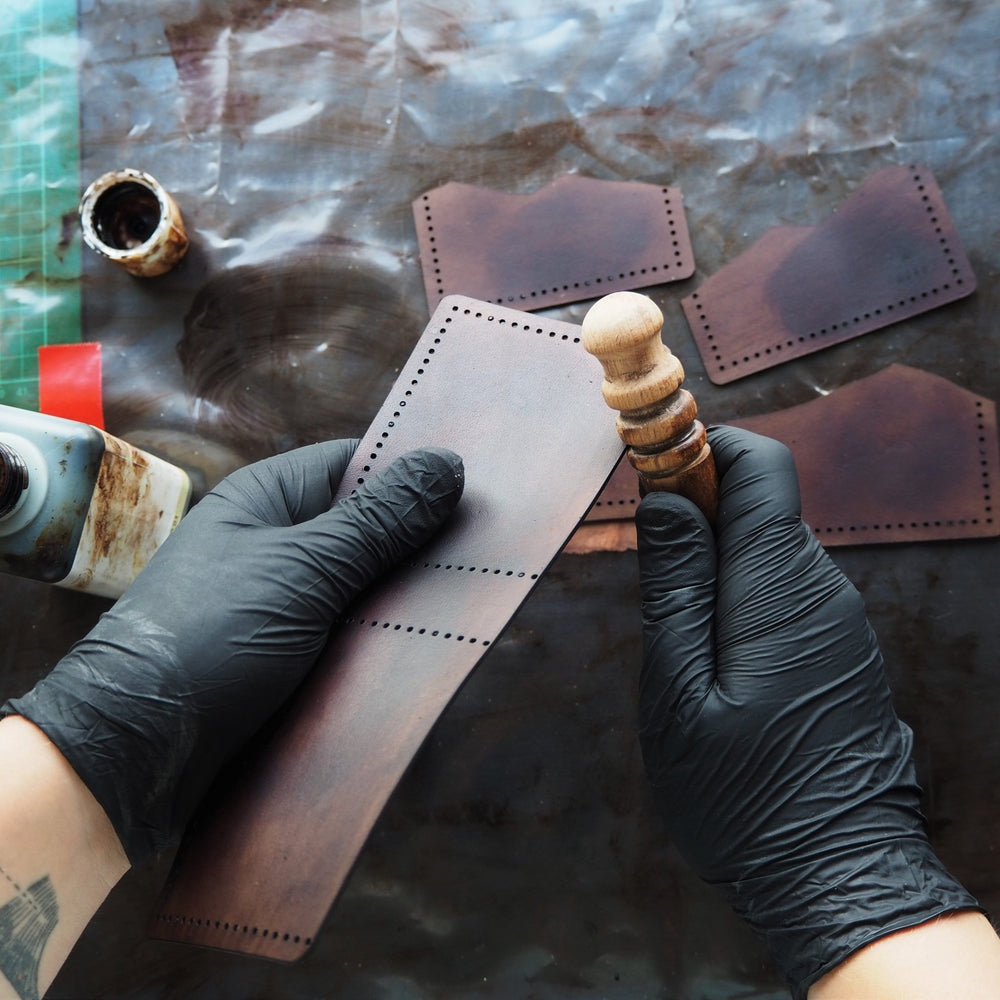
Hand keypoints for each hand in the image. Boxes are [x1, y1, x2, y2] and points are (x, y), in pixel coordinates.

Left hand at [4, 441, 463, 864]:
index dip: (412, 470)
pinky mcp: (286, 656)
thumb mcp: (305, 569)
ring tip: (465, 604)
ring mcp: (281, 601)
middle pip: (365, 527)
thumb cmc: (209, 636)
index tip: (475, 485)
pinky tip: (422, 651)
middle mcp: (275, 543)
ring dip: (402, 598)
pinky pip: (347, 634)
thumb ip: (379, 521)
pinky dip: (380, 640)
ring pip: (361, 586)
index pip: (355, 464)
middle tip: (482, 553)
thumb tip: (447, 465)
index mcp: (268, 499)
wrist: (136, 749)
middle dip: (416, 542)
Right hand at [635, 425, 978, 997]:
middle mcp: (821, 588)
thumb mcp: (680, 690)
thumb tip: (667, 497)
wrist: (836, 876)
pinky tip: (716, 665)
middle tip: (649, 576)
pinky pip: (783, 590)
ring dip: (715, 565)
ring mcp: (838, 619)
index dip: (703, 448)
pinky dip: (740, 598)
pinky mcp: (839, 647)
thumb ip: (675, 584)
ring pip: (767, 549)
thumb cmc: (743, 793)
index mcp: (780, 586)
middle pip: (759, 503)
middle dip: (698, 515)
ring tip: (679, 639)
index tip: (651, 473)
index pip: (759, 464)